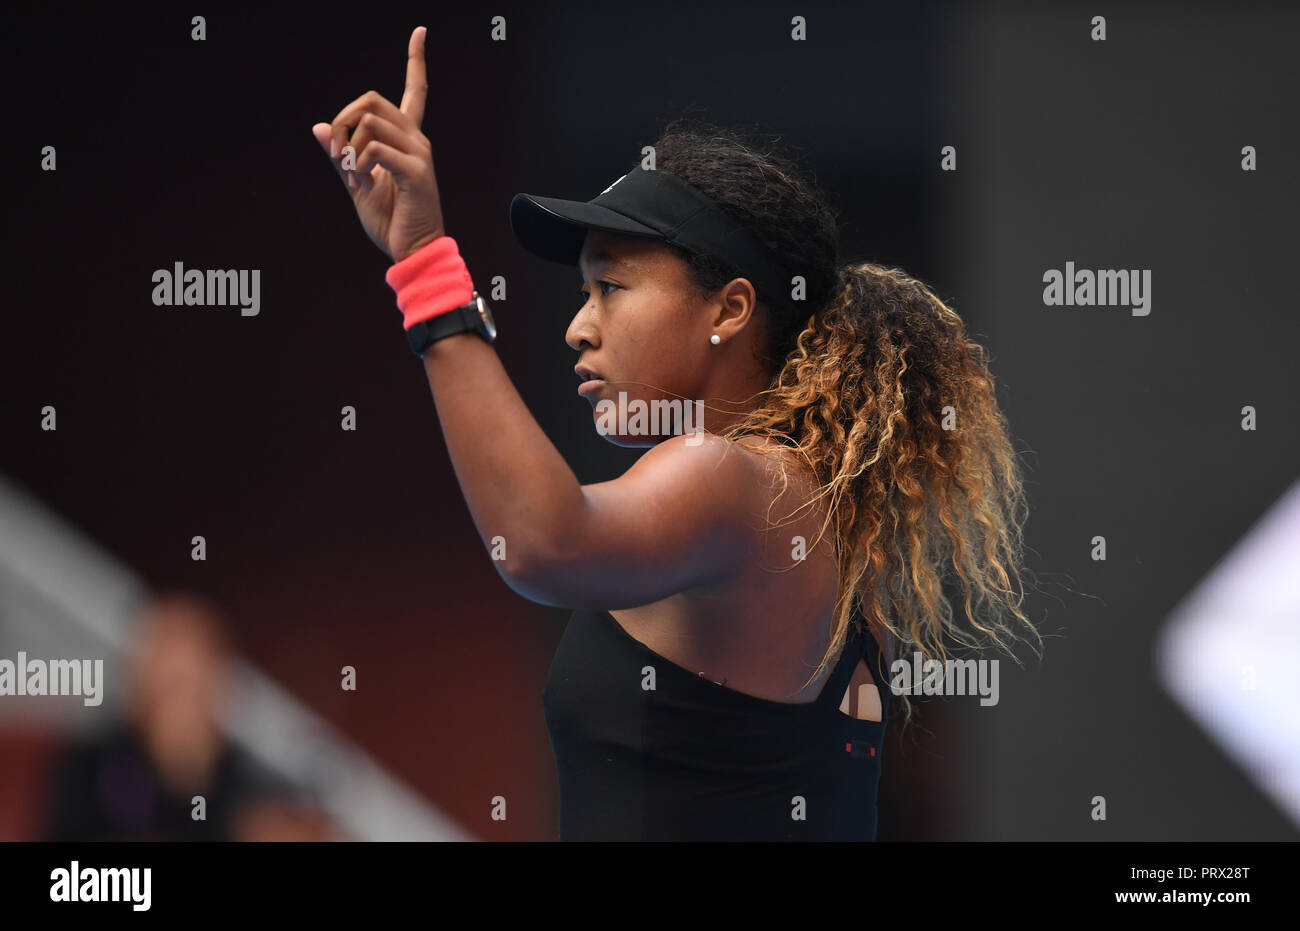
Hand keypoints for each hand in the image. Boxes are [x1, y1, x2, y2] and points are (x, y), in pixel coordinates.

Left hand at [311, 26, 444, 261]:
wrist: (413, 251)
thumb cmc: (391, 221)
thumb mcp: (356, 184)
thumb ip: (339, 156)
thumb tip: (319, 128)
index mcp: (406, 139)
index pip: (416, 90)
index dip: (416, 59)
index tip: (420, 32)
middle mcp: (416, 139)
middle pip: (371, 99)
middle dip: (341, 122)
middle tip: (337, 155)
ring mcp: (419, 153)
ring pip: (369, 121)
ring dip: (348, 149)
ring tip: (353, 177)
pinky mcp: (417, 171)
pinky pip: (375, 148)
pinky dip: (358, 166)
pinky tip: (362, 184)